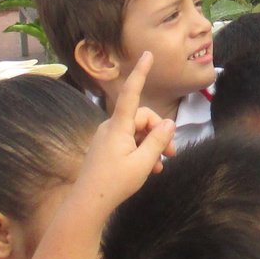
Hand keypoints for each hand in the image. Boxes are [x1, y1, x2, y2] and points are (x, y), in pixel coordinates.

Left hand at [70, 51, 175, 217]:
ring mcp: (107, 138)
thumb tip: (169, 123)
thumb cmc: (115, 182)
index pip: (131, 93)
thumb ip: (158, 140)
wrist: (88, 203)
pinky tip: (150, 169)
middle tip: (172, 154)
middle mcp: (110, 127)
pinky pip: (128, 141)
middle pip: (141, 118)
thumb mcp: (143, 162)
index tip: (147, 54)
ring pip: (136, 132)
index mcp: (118, 126)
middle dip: (159, 132)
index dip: (140, 73)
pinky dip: (141, 151)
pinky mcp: (105, 148)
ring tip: (161, 166)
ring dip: (151, 145)